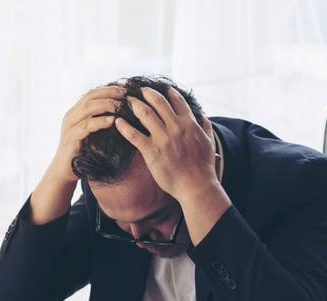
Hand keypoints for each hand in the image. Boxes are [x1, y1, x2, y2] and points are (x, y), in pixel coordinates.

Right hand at [50, 86, 123, 182]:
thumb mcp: (90, 134)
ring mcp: (69, 127)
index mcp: (75, 113)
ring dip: (106, 105)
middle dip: (109, 93)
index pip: (91, 94)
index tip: (124, 90)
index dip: (108, 89)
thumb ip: (98, 122)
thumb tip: (119, 114)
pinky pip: (86, 127)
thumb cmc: (81, 153)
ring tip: (120, 105)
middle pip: (90, 97)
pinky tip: (112, 121)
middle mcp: (70, 117)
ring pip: (88, 109)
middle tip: (125, 94)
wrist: (64, 171)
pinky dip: (100, 122)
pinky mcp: (71, 139)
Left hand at [114, 87, 217, 203]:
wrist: (196, 186)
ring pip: (145, 113)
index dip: (167, 92)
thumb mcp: (209, 142)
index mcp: (189, 124)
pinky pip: (134, 135)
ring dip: (134, 104)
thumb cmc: (204, 167)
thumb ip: (206, 126)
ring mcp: (163, 139)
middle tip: (138, 90)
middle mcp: (176, 127)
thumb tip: (202, 115)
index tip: (160, 88)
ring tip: (126, 101)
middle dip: (146, 93)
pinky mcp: (152, 152)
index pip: (177, 100)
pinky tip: (117, 121)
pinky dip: (124, 126)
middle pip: (158, 102)